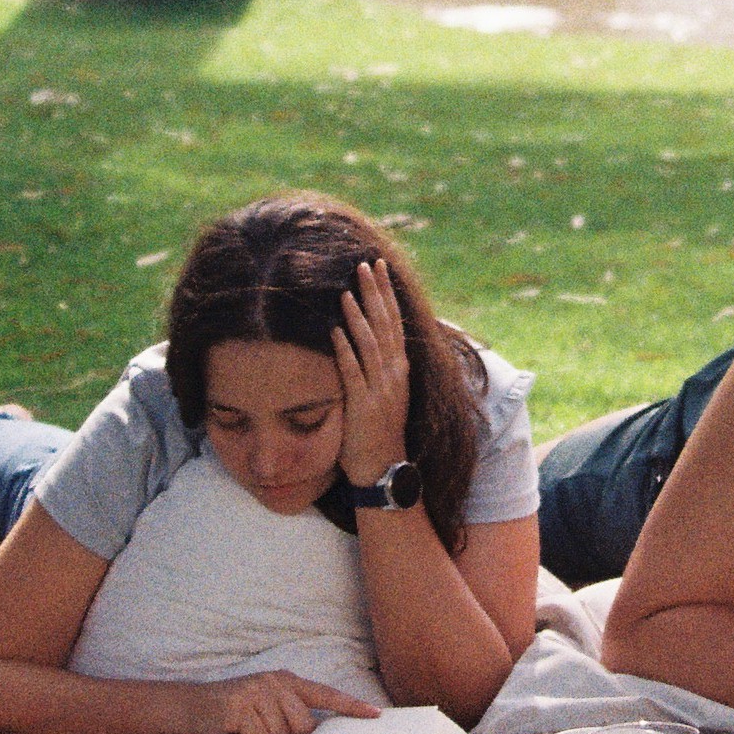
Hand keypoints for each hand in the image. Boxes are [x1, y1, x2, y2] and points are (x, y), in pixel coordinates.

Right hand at [189, 671, 384, 733]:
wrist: (190, 707)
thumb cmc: (234, 714)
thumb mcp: (266, 709)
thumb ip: (291, 716)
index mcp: (285, 681)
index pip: (325, 694)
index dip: (351, 706)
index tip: (376, 715)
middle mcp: (274, 682)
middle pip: (303, 726)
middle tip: (260, 730)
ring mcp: (256, 692)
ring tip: (244, 729)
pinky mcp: (238, 707)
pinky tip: (234, 731)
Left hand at [331, 258, 413, 487]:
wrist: (384, 469)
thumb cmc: (379, 431)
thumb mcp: (386, 393)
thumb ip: (380, 366)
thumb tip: (369, 338)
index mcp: (399, 368)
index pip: (394, 321)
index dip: (386, 293)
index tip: (378, 267)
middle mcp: (394, 374)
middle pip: (385, 325)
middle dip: (375, 293)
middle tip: (364, 265)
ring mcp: (380, 390)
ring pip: (370, 344)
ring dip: (358, 317)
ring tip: (347, 291)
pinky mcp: (363, 405)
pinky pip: (353, 373)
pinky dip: (344, 350)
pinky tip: (334, 330)